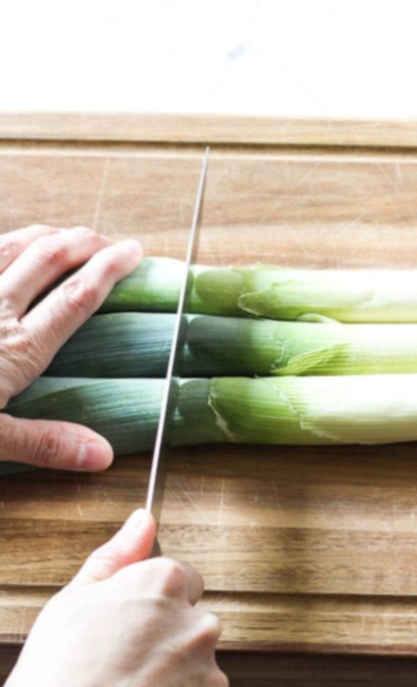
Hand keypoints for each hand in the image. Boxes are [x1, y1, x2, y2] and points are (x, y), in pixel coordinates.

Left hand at [0, 224, 141, 469]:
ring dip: (43, 234)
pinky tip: (3, 245)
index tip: (134, 252)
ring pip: (9, 245)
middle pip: (48, 259)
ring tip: (66, 233)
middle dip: (83, 242)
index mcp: (16, 349)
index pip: (76, 298)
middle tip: (107, 238)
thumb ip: (46, 443)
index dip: (110, 268)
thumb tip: (103, 454)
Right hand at [0, 510, 227, 686]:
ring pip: (196, 681)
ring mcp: (209, 682)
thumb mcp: (71, 604)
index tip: (132, 629)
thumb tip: (142, 523)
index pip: (182, 580)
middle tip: (118, 677)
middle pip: (191, 632)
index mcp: (164, 588)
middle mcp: (197, 629)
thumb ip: (116, 558)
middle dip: (165, 651)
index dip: (153, 606)